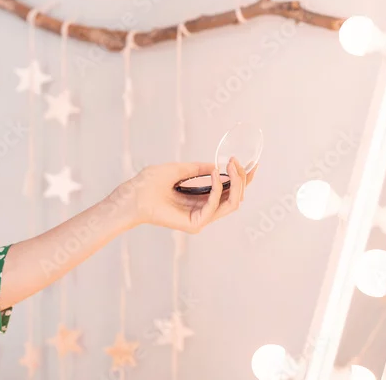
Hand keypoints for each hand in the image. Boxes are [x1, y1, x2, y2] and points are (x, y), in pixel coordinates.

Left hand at [113, 159, 257, 233]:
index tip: (253, 164)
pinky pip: (215, 206)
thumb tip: (216, 165)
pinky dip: (218, 189)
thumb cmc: (149, 182)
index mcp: (201, 199)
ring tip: (230, 165)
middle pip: (235, 198)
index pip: (229, 191)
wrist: (132, 194)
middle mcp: (204, 210)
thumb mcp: (178, 169)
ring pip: (231, 204)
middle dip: (241, 178)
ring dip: (234, 183)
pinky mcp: (195, 223)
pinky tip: (214, 175)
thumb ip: (198, 169)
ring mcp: (201, 219)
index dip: (243, 179)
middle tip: (236, 161)